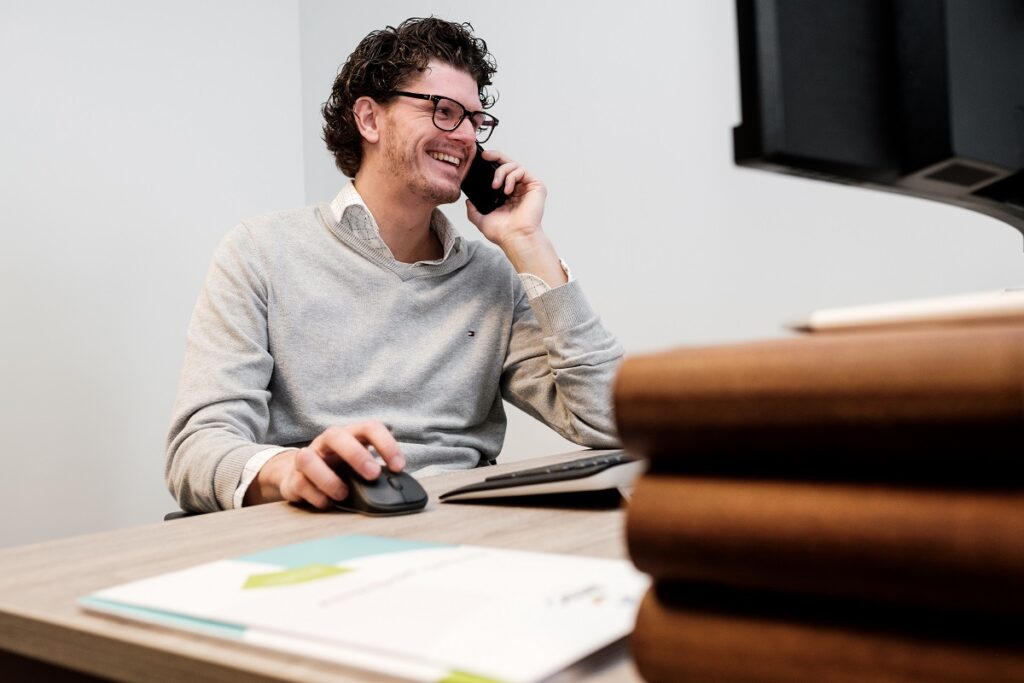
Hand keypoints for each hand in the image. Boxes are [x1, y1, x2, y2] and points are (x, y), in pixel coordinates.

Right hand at [243, 421, 403, 508]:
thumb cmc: (340, 470)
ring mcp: (307, 458)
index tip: (398, 467)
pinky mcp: (293, 478)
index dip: (386, 444)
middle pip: (336, 435)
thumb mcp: (360, 466)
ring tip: (344, 494)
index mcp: (350, 435)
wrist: (303, 476)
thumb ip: (375, 473)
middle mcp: (326, 443)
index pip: (370, 428)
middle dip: (356, 454)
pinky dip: (316, 495)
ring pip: (308, 458)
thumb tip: (396, 490)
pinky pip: (300, 483)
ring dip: (328, 478)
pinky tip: (328, 503)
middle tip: (373, 475)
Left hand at [465, 148, 546, 247]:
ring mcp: (527, 187)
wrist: (515, 238)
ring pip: (514, 165)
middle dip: (496, 156)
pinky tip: (506, 190)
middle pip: (508, 163)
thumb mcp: (481, 220)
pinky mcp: (536, 186)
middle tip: (485, 156)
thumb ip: (473, 210)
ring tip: (495, 186)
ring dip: (501, 171)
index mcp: (507, 195)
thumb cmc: (503, 233)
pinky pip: (522, 170)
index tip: (480, 159)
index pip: (500, 173)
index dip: (491, 164)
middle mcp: (518, 189)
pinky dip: (512, 176)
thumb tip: (468, 201)